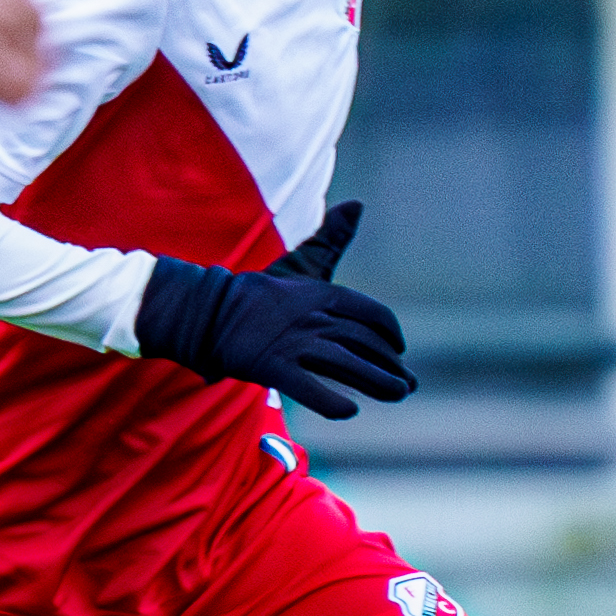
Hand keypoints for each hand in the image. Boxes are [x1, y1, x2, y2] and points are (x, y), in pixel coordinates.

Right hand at [134, 203, 412, 415]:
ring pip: (346, 365)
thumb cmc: (260, 292)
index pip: (372, 314)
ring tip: (396, 394)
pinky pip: (307, 387)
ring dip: (377, 382)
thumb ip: (331, 238)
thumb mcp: (300, 263)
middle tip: (406, 385)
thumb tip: (357, 204)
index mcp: (323, 293)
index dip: (391, 334)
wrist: (209, 310)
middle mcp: (313, 317)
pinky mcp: (272, 367)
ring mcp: (292, 342)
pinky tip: (348, 411)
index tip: (399, 351)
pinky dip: (330, 402)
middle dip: (391, 365)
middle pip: (365, 343)